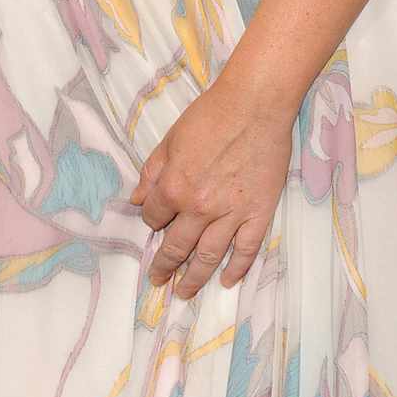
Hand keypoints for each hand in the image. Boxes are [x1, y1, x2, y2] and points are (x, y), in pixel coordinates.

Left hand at [129, 78, 292, 297]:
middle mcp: (199, 208)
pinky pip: (246, 250)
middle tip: (159, 280)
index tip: (155, 224)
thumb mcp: (171, 138)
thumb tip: (137, 200)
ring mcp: (231, 214)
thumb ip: (152, 171)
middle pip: (178, 246)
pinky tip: (227, 280)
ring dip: (195, 278)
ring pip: (209, 257)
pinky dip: (236, 269)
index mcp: (174, 188)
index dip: (152, 222)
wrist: (254, 104)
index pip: (155, 218)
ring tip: (185, 292)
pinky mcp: (258, 214)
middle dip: (165, 266)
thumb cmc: (210, 115)